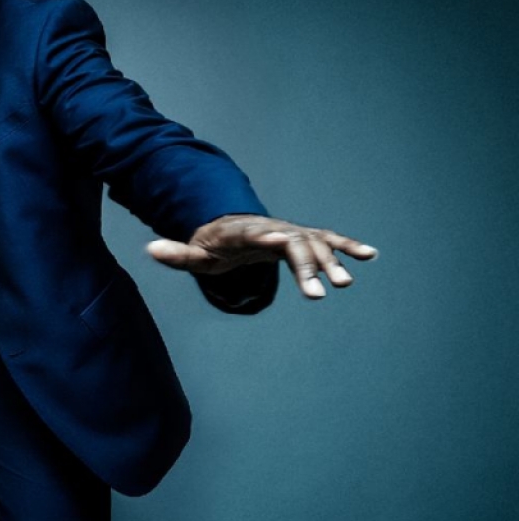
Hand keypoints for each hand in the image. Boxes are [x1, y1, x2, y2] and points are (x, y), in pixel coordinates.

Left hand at [146, 214, 377, 298]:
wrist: (228, 226)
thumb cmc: (210, 244)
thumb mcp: (192, 252)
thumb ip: (176, 254)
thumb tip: (150, 249)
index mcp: (245, 232)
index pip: (257, 234)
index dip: (268, 238)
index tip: (281, 243)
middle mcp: (272, 229)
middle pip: (293, 244)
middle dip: (306, 267)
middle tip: (318, 295)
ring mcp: (290, 232)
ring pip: (314, 243)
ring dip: (331, 261)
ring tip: (346, 283)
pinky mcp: (303, 238)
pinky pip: (328, 240)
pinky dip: (348, 245)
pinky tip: (370, 255)